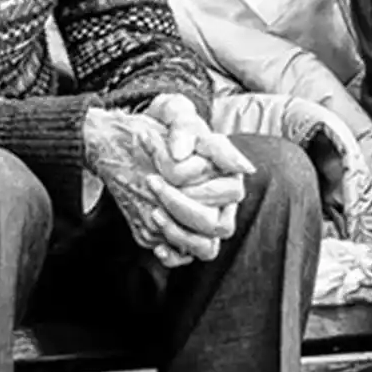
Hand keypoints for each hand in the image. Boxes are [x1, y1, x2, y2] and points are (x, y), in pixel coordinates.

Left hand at [144, 93, 253, 242]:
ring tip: (153, 213)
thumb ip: (183, 126)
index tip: (168, 171)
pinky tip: (156, 244)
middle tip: (152, 184)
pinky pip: (186, 258)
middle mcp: (221, 202)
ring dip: (180, 234)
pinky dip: (172, 255)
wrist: (138, 140)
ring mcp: (203, 222)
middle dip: (182, 207)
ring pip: (207, 247)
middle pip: (220, 225)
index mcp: (229, 173)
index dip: (203, 188)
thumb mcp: (173, 112)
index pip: (232, 192)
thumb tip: (184, 153)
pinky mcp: (183, 235)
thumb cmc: (165, 124)